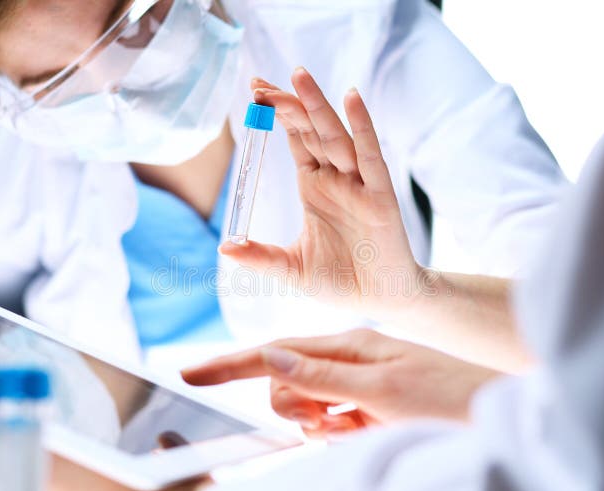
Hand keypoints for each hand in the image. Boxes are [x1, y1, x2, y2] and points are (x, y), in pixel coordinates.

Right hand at [182, 329, 502, 438]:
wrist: (494, 416)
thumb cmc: (445, 397)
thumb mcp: (381, 388)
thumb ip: (323, 376)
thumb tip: (270, 356)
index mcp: (348, 346)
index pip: (276, 352)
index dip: (231, 364)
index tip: (190, 372)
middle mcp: (349, 362)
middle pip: (285, 383)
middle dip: (291, 407)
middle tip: (329, 422)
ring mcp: (358, 387)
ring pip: (306, 408)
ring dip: (316, 425)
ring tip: (353, 430)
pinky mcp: (367, 410)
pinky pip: (331, 425)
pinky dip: (336, 434)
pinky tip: (361, 435)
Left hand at [220, 68, 419, 313]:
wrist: (380, 302)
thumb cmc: (339, 282)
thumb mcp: (290, 269)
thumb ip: (260, 256)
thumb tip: (223, 249)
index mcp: (315, 187)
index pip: (296, 139)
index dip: (277, 115)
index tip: (255, 92)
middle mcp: (337, 179)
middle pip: (311, 130)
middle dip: (288, 104)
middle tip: (260, 84)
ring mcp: (359, 184)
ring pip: (337, 136)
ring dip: (318, 107)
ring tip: (299, 76)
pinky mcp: (381, 196)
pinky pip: (371, 156)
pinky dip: (363, 127)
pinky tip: (352, 99)